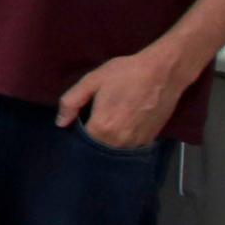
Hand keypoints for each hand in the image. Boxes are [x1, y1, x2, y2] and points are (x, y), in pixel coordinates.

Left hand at [57, 45, 189, 151]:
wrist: (163, 72)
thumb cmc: (125, 73)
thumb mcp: (92, 81)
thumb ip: (71, 102)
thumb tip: (60, 123)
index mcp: (101, 128)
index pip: (81, 143)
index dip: (76, 136)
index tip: (76, 127)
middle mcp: (118, 141)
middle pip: (97, 150)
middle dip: (91, 143)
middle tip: (92, 126)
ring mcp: (136, 143)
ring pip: (114, 152)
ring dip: (107, 145)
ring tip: (107, 128)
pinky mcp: (149, 140)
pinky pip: (129, 149)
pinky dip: (123, 143)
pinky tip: (122, 129)